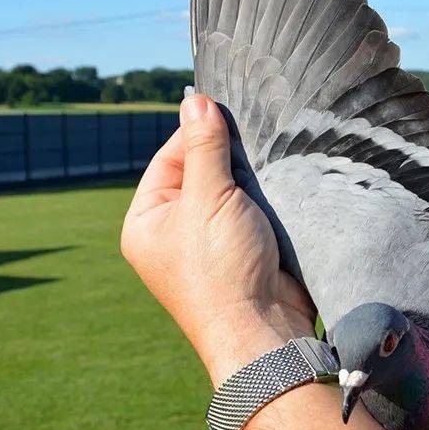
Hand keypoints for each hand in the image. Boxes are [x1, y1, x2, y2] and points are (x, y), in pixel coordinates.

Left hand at [120, 94, 313, 384]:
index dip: (198, 132)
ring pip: (231, 190)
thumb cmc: (222, 268)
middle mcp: (173, 232)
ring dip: (251, 177)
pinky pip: (253, 211)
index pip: (169, 158)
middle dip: (228, 155)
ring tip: (270, 161)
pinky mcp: (244, 251)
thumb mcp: (208, 198)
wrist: (263, 329)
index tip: (227, 110)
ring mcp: (210, 243)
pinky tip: (281, 183)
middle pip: (201, 171)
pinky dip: (267, 197)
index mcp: (147, 221)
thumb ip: (204, 147)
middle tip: (255, 133)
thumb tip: (196, 100)